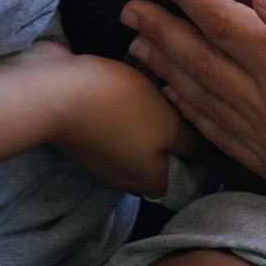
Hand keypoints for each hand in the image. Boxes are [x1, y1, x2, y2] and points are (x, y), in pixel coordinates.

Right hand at [35, 42, 204, 196]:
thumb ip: (189, 140)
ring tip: (160, 84)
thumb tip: (198, 149)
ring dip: (153, 114)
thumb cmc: (119, 108)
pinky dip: (127, 107)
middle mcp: (128, 179)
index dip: (207, 153)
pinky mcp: (85, 135)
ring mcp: (103, 159)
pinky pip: (117, 124)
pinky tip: (130, 83)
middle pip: (167, 158)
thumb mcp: (168, 124)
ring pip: (142, 139)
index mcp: (153, 182)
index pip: (194, 177)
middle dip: (179, 130)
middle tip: (187, 99)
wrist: (53, 92)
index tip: (212, 123)